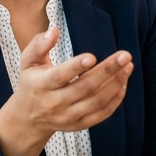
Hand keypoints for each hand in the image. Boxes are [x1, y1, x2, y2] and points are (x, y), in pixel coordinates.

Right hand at [0, 27, 131, 155]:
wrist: (28, 119)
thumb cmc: (31, 83)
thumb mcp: (27, 62)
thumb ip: (39, 45)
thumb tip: (54, 31)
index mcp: (40, 85)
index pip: (59, 77)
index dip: (75, 67)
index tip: (92, 56)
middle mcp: (54, 103)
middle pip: (84, 88)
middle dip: (107, 71)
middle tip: (125, 56)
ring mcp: (68, 117)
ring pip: (96, 102)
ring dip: (115, 84)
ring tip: (128, 67)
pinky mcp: (79, 125)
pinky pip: (101, 115)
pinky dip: (115, 100)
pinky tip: (123, 83)